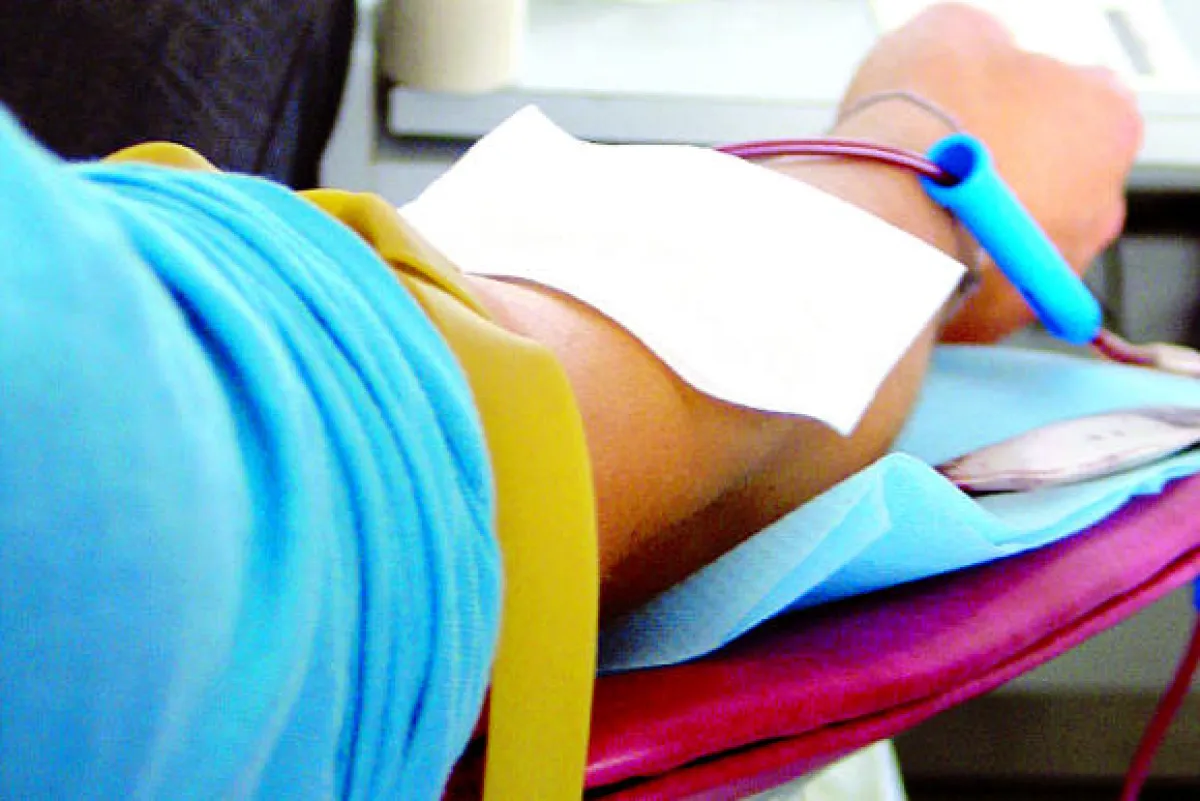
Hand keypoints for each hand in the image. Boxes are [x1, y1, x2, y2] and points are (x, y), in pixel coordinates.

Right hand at [836, 3, 1141, 341]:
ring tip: (910, 208)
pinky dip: (945, 273)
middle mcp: (1095, 205)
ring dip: (972, 227)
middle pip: (1051, 178)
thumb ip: (983, 49)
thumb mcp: (952, 34)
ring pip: (1010, 241)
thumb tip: (968, 66)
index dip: (1012, 100)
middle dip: (1001, 172)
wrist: (868, 225)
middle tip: (938, 160)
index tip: (970, 105)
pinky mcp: (1000, 323)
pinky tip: (902, 250)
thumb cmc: (918, 134)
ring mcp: (1049, 270)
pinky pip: (974, 290)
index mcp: (1104, 121)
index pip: (1072, 100)